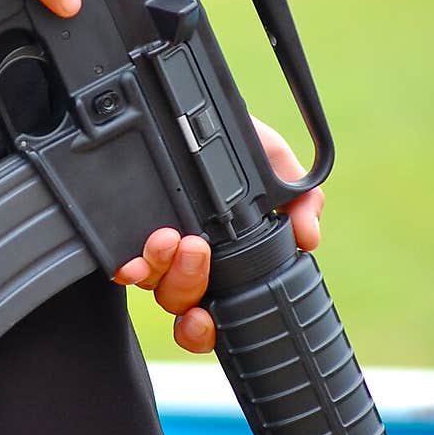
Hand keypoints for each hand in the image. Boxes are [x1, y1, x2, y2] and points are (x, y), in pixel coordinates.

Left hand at [113, 118, 324, 353]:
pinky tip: (132, 261)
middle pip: (181, 302)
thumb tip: (310, 237)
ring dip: (163, 270)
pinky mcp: (125, 232)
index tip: (207, 319)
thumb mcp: (275, 163)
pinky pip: (123, 263)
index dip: (205, 330)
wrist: (193, 105)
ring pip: (152, 285)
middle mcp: (186, 264)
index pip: (213, 315)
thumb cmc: (237, 140)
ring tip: (170, 239)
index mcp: (223, 262)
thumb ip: (300, 198)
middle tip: (196, 248)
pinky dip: (127, 267)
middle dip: (188, 283)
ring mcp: (156, 251)